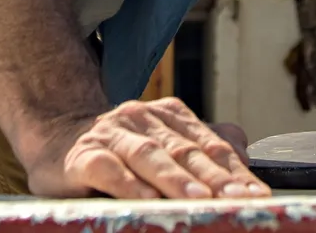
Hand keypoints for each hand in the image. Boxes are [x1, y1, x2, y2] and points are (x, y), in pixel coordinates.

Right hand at [27, 97, 269, 199]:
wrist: (59, 140)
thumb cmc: (122, 151)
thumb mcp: (165, 144)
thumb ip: (202, 147)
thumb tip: (244, 158)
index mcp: (170, 116)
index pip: (210, 145)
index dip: (235, 171)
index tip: (256, 195)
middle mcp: (144, 118)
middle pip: (186, 150)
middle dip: (215, 178)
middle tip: (238, 200)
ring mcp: (113, 134)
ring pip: (150, 155)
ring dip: (177, 179)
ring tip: (200, 200)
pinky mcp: (84, 155)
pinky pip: (108, 168)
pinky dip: (128, 183)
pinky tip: (146, 198)